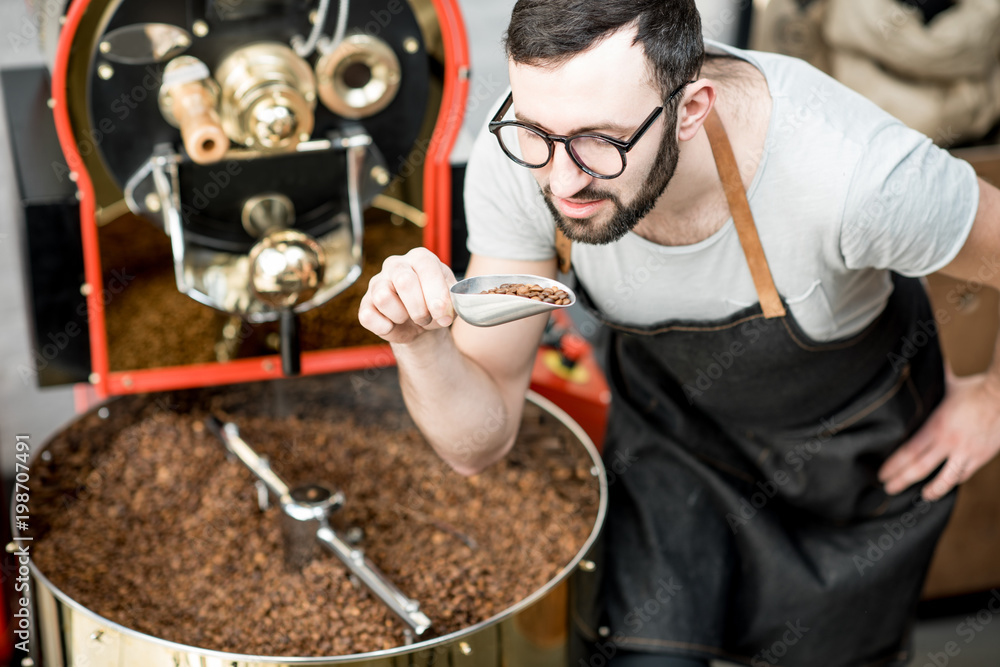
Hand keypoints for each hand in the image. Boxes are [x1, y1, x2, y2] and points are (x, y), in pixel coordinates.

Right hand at [358, 248, 456, 343]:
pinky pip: (368, 316)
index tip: (443, 316)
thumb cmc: (435, 306)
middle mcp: (396, 265)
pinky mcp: (365, 304)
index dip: (436, 294)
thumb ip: (452, 303)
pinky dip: (385, 327)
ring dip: (401, 316)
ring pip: (383, 297)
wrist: (421, 324)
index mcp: (420, 258)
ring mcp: (377, 283)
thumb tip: (443, 311)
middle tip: (426, 318)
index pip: (426, 267)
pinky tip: (393, 324)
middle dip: (419, 308)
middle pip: (404, 281)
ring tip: (409, 317)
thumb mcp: (451, 302)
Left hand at [879, 365, 999, 500]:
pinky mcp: (982, 456)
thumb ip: (931, 382)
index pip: (909, 452)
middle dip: (902, 480)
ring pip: (946, 479)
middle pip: (920, 468)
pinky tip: (947, 484)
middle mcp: (949, 443)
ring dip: (932, 489)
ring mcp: (967, 452)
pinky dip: (953, 481)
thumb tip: (914, 364)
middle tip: (889, 488)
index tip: (882, 474)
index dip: (894, 466)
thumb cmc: (975, 389)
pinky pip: (964, 474)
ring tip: (922, 495)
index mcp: (936, 427)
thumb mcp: (947, 386)